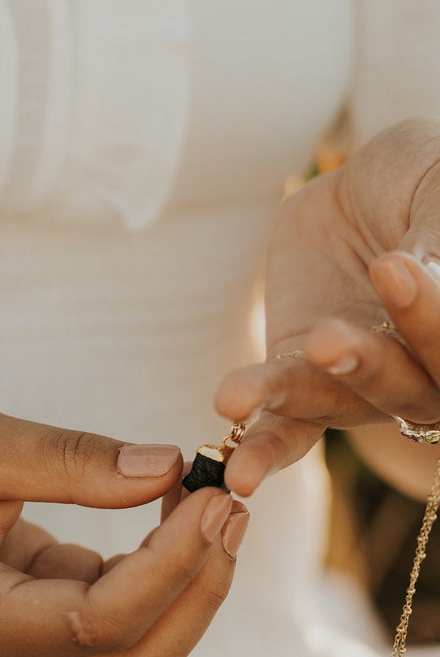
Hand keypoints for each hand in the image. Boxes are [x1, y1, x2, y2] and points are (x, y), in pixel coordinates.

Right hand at [0, 393, 247, 656]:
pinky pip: (105, 624)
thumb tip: (168, 468)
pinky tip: (169, 518)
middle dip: (196, 593)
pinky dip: (149, 577)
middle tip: (231, 510)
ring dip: (182, 590)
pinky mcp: (20, 634)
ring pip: (128, 654)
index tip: (212, 495)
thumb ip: (73, 461)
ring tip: (212, 509)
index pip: (102, 621)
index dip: (172, 563)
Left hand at [214, 118, 439, 495]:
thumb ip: (439, 235)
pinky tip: (236, 471)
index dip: (432, 318)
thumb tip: (430, 274)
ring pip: (336, 406)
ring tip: (240, 398)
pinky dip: (262, 447)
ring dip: (294, 402)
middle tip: (329, 338)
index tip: (401, 270)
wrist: (363, 191)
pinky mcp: (303, 387)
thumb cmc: (419, 185)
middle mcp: (424, 377)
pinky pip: (288, 428)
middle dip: (367, 364)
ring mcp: (361, 389)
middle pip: (405, 388)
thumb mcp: (434, 188)